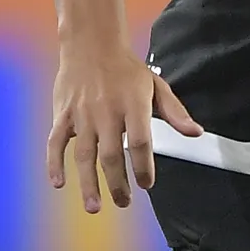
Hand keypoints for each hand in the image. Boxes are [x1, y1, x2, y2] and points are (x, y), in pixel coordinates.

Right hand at [47, 44, 201, 212]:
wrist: (91, 43)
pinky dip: (54, 163)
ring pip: (84, 155)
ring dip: (89, 183)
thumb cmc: (126, 68)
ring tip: (95, 207)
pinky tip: (59, 184)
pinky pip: (56, 142)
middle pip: (112, 155)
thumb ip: (175, 112)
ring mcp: (82, 114)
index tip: (147, 184)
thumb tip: (195, 133)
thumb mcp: (156, 85)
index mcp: (133, 105)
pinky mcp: (63, 114)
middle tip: (124, 201)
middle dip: (118, 184)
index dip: (144, 167)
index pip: (141, 143)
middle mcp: (107, 112)